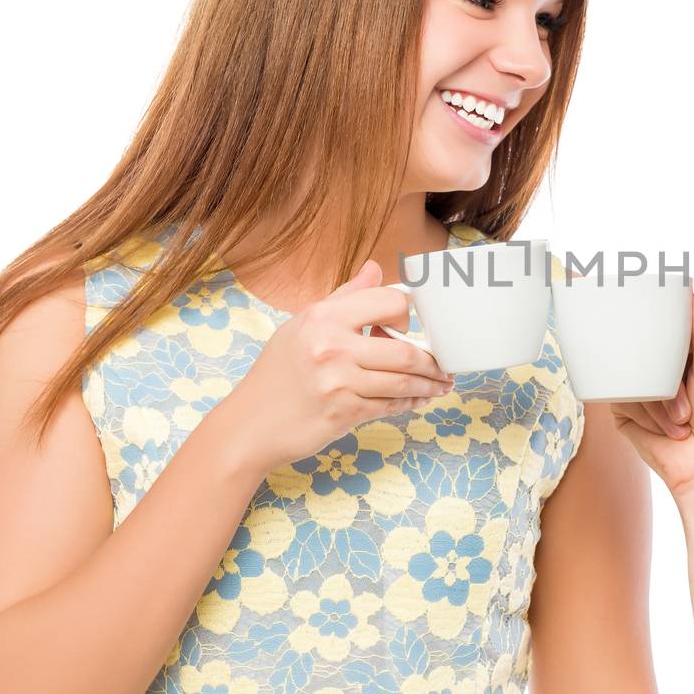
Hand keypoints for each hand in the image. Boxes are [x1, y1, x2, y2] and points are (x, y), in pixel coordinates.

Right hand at [219, 259, 453, 473]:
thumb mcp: (302, 325)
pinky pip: (391, 405)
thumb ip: (343, 298)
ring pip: (404, 381)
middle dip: (433, 361)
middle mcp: (331, 345)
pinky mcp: (344, 412)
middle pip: (405, 350)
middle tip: (443, 367)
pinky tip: (418, 401)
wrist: (249, 424)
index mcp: (323, 316)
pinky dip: (410, 403)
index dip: (406, 314)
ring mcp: (338, 381)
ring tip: (441, 385)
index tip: (412, 327)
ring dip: (429, 386)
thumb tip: (375, 268)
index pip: (388, 302)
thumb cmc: (277, 373)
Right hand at [612, 283, 693, 504]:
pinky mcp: (624, 411)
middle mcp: (662, 367)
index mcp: (688, 352)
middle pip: (643, 348)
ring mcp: (641, 388)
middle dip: (668, 380)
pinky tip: (667, 431)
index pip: (665, 323)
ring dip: (659, 404)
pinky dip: (645, 417)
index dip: (656, 315)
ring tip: (684, 423)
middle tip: (690, 406)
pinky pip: (622, 400)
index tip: (646, 300)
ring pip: (632, 377)